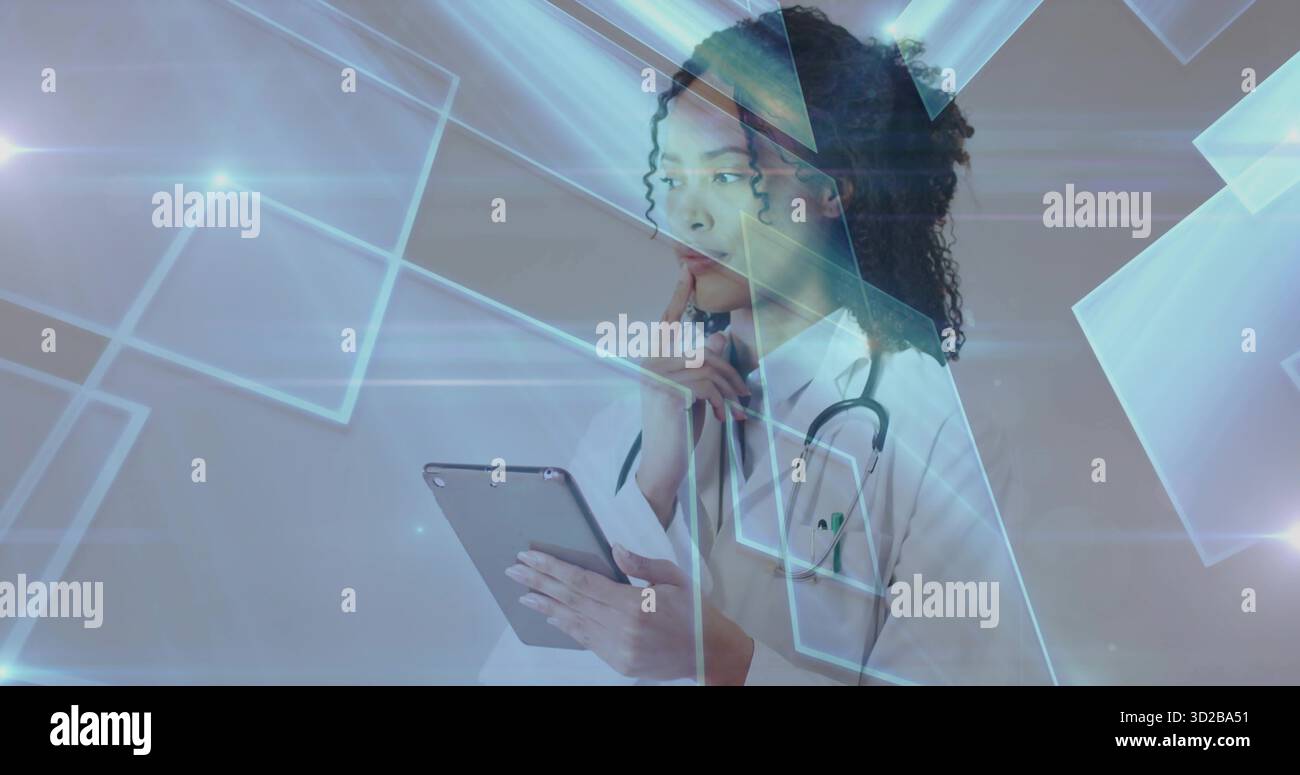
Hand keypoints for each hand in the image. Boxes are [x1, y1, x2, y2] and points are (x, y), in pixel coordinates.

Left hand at [505, 544, 754, 684]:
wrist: (709, 653)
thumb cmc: (694, 612)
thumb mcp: (673, 578)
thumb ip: (640, 564)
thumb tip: (613, 550)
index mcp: (634, 604)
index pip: (582, 582)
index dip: (552, 569)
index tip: (530, 558)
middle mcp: (621, 629)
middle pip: (570, 601)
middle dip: (539, 583)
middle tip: (514, 571)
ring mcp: (617, 649)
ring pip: (573, 623)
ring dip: (546, 607)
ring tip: (524, 595)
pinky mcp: (618, 663)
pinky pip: (586, 640)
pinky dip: (566, 626)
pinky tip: (552, 615)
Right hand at [638, 267, 748, 424]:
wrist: (663, 462)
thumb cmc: (678, 427)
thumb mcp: (694, 392)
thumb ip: (702, 365)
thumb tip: (719, 338)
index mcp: (654, 357)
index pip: (668, 320)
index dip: (678, 294)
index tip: (687, 270)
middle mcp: (650, 361)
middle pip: (703, 351)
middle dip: (729, 373)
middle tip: (744, 394)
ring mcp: (656, 376)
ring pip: (708, 367)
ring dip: (730, 390)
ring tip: (738, 409)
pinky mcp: (668, 392)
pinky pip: (707, 384)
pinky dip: (723, 401)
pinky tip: (725, 417)